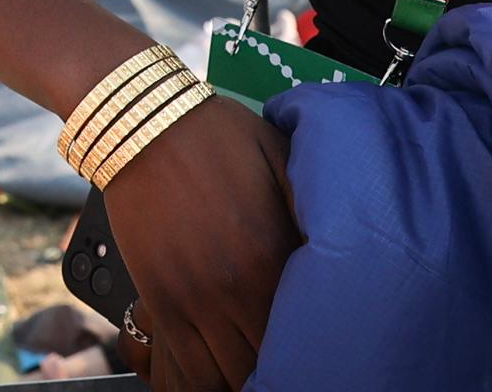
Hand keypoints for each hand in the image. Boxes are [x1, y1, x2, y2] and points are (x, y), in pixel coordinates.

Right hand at [98, 103, 296, 391]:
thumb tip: (348, 240)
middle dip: (283, 363)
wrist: (143, 125)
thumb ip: (312, 206)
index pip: (308, 330)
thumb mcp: (283, 158)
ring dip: (244, 375)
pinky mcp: (160, 300)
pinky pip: (185, 366)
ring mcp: (193, 298)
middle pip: (269, 360)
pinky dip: (204, 380)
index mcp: (273, 254)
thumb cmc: (215, 136)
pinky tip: (217, 369)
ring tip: (254, 364)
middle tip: (288, 357)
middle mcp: (235, 286)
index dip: (317, 345)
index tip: (322, 345)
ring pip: (228, 375)